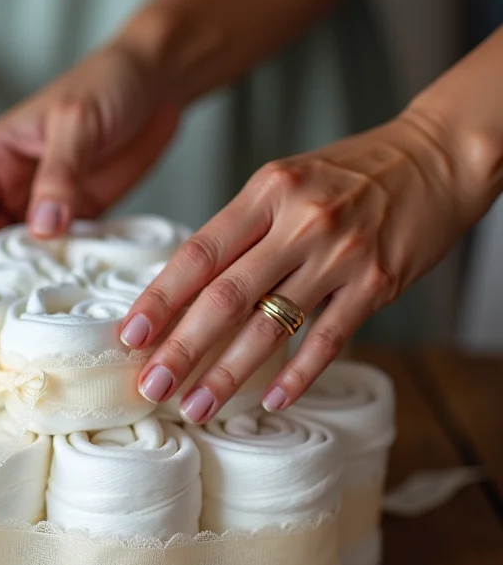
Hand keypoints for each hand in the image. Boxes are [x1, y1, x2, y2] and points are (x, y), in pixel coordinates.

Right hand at [0, 38, 180, 275]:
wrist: (156, 83)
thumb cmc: (107, 85)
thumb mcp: (76, 122)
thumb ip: (59, 174)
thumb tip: (41, 230)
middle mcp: (12, 184)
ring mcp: (44, 203)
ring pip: (17, 250)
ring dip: (14, 279)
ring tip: (12, 316)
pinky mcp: (77, 216)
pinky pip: (58, 251)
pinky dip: (54, 273)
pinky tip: (55, 298)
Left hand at [120, 109, 487, 421]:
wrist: (434, 157)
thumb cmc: (350, 173)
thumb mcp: (284, 182)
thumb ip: (241, 229)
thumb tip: (188, 286)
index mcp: (266, 193)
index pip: (199, 253)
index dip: (160, 298)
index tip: (130, 335)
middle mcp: (299, 223)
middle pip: (225, 297)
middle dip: (182, 348)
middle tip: (150, 387)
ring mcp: (340, 255)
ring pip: (271, 326)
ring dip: (228, 374)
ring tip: (196, 407)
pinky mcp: (377, 283)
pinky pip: (329, 339)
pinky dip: (299, 374)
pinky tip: (272, 401)